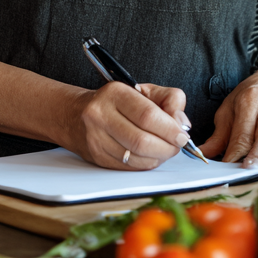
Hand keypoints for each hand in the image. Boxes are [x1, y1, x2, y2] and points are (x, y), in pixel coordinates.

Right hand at [62, 81, 191, 169]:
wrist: (75, 115)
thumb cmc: (116, 102)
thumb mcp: (143, 90)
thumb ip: (169, 99)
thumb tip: (182, 122)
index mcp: (115, 93)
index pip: (147, 115)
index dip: (170, 129)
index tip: (182, 135)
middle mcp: (101, 116)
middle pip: (142, 140)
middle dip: (167, 147)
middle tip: (177, 145)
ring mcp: (96, 139)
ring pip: (136, 157)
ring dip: (159, 157)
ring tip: (165, 149)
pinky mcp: (97, 157)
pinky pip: (129, 167)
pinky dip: (146, 164)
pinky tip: (151, 156)